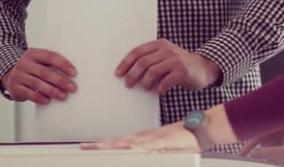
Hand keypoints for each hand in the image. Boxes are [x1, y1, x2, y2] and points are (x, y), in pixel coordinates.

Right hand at [1, 48, 77, 104]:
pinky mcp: (15, 88)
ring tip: (63, 96)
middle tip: (72, 87)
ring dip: (52, 91)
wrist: (9, 75)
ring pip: (37, 84)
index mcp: (33, 53)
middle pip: (44, 72)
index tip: (73, 73)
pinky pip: (29, 94)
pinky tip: (48, 101)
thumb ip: (51, 65)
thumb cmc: (31, 68)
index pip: (50, 57)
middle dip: (60, 81)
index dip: (63, 64)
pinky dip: (40, 98)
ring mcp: (18, 75)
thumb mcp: (38, 61)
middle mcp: (24, 63)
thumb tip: (71, 75)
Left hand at [81, 121, 199, 151]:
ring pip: (130, 142)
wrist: (200, 129)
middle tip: (84, 146)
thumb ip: (148, 152)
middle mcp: (145, 137)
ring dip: (114, 145)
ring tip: (99, 147)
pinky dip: (140, 146)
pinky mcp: (166, 141)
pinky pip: (150, 145)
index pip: (119, 142)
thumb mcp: (161, 148)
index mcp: (142, 139)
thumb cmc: (182, 140)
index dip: (103, 144)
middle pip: (119, 141)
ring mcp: (154, 139)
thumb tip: (134, 154)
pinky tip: (131, 148)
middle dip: (101, 145)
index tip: (87, 146)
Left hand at [115, 38, 221, 93]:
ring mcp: (175, 60)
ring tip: (146, 88)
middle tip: (128, 84)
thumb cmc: (180, 65)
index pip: (137, 51)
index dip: (126, 63)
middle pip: (142, 62)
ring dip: (146, 83)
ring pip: (152, 72)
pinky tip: (159, 91)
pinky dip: (159, 88)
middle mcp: (167, 50)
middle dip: (132, 75)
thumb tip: (128, 73)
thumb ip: (151, 59)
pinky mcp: (182, 71)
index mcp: (160, 44)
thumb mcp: (166, 56)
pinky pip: (165, 81)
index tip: (118, 73)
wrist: (204, 68)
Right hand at [239, 122, 283, 166]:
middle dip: (256, 149)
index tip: (241, 155)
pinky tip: (275, 160)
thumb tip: (252, 154)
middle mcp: (283, 126)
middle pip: (262, 138)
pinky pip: (273, 148)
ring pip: (266, 144)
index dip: (250, 144)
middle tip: (247, 158)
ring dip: (264, 153)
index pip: (261, 132)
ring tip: (266, 159)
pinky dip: (270, 155)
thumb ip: (268, 153)